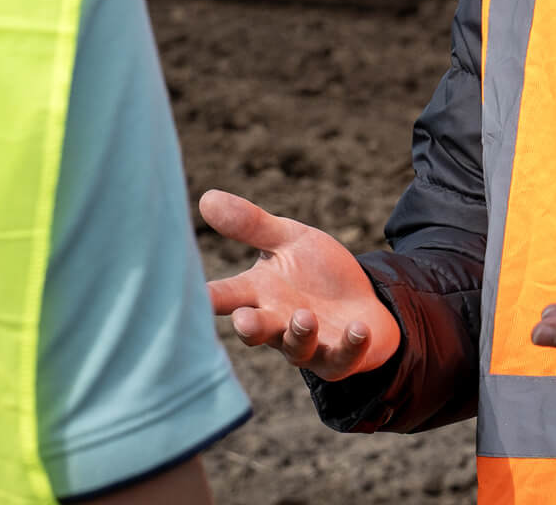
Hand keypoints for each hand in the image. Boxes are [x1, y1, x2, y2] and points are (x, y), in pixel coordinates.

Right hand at [200, 189, 401, 381]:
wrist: (361, 301)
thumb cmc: (315, 272)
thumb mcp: (288, 240)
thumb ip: (250, 224)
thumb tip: (205, 198)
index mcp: (258, 294)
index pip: (226, 295)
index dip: (208, 297)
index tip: (195, 295)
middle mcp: (277, 324)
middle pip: (255, 330)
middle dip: (249, 327)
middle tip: (243, 320)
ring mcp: (308, 345)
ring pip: (297, 348)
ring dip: (300, 334)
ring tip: (304, 316)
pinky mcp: (340, 357)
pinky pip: (344, 357)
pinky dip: (352, 344)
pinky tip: (359, 327)